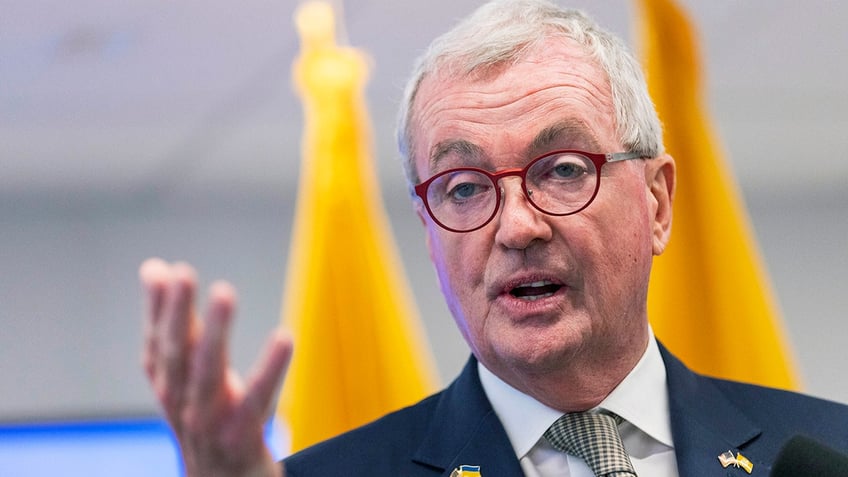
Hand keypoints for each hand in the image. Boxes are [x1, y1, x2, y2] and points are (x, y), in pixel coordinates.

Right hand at [140, 258, 292, 476]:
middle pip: (177, 354)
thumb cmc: (208, 424)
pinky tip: (284, 336)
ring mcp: (209, 425)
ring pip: (207, 374)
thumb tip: (155, 267)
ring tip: (222, 293)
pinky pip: (256, 400)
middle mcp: (182, 405)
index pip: (158, 343)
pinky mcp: (242, 439)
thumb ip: (176, 326)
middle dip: (176, 313)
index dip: (155, 308)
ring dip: (212, 333)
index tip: (159, 270)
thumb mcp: (187, 377)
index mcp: (170, 388)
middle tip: (183, 273)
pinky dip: (269, 368)